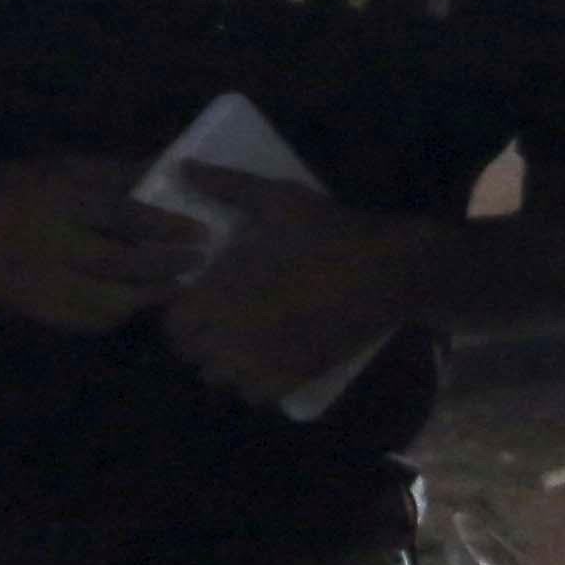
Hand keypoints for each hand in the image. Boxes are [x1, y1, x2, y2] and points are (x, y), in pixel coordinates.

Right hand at [0, 156, 202, 332]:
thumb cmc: (17, 185)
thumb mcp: (66, 166)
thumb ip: (116, 174)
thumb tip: (172, 177)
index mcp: (56, 199)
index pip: (120, 214)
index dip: (165, 225)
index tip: (202, 231)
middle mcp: (46, 243)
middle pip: (116, 262)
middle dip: (164, 265)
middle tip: (198, 263)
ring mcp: (36, 281)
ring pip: (102, 301)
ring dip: (145, 297)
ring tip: (175, 287)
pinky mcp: (30, 307)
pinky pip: (82, 321)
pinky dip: (115, 316)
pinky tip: (133, 304)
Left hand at [156, 173, 443, 403]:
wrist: (392, 270)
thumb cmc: (330, 231)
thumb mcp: (277, 199)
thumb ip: (224, 186)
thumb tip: (181, 167)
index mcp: (221, 295)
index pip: (172, 323)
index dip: (180, 313)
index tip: (196, 299)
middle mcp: (234, 335)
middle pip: (190, 354)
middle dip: (198, 338)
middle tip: (218, 318)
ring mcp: (266, 361)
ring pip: (219, 379)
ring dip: (221, 364)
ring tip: (239, 339)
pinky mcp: (297, 377)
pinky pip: (255, 397)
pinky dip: (252, 386)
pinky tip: (262, 361)